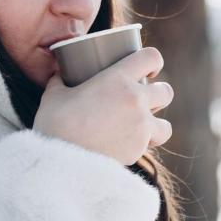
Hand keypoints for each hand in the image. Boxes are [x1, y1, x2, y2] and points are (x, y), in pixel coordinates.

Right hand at [32, 47, 173, 164]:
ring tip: (141, 127)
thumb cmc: (56, 125)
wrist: (61, 162)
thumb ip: (59, 81)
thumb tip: (58, 74)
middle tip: (143, 99)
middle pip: (166, 92)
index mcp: (118, 79)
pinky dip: (142, 145)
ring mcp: (141, 127)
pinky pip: (149, 146)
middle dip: (158, 94)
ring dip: (156, 124)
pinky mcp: (139, 151)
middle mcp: (135, 100)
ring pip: (166, 125)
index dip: (153, 61)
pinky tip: (127, 144)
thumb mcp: (53, 96)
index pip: (151, 57)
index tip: (148, 70)